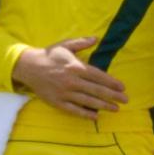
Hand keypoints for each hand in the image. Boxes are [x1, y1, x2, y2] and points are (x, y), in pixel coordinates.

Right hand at [11, 36, 127, 116]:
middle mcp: (72, 81)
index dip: (112, 83)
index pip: (98, 76)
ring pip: (88, 102)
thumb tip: (96, 38)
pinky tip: (95, 116)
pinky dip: (85, 114)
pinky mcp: (57, 102)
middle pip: (96, 90)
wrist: (29, 67)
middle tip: (125, 100)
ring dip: (103, 106)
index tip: (122, 87)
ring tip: (115, 109)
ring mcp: (65, 93)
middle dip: (113, 96)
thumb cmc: (49, 55)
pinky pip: (74, 110)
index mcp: (75, 67)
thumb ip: (81, 42)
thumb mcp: (65, 45)